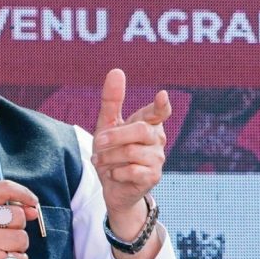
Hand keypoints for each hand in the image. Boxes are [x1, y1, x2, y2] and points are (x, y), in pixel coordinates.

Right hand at [0, 180, 39, 258]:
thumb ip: (4, 208)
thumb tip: (33, 210)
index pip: (6, 188)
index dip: (25, 194)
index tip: (32, 203)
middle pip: (19, 216)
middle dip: (17, 228)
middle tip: (1, 236)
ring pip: (22, 238)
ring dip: (17, 247)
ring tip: (0, 250)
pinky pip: (21, 258)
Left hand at [91, 69, 170, 231]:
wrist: (113, 187)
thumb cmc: (112, 152)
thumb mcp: (107, 125)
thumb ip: (112, 100)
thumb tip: (117, 71)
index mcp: (148, 123)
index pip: (159, 112)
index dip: (161, 105)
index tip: (162, 96)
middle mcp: (157, 139)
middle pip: (140, 131)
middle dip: (115, 135)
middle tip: (97, 141)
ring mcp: (157, 159)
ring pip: (131, 152)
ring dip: (109, 157)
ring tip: (100, 161)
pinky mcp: (153, 177)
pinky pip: (131, 171)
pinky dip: (115, 172)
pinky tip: (113, 174)